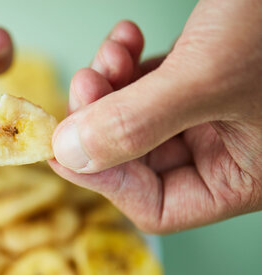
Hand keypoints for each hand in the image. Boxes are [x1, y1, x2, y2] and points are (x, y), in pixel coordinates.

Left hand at [51, 0, 261, 232]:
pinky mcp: (201, 81)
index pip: (157, 205)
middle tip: (85, 84)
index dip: (105, 180)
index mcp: (242, 176)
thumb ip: (137, 122)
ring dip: (110, 86)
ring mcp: (212, 115)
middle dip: (102, 120)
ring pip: (135, 119)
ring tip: (111, 53)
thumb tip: (70, 155)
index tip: (63, 149)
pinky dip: (128, 64)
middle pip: (136, 159)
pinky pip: (148, 86)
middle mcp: (225, 152)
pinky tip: (126, 37)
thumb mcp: (207, 76)